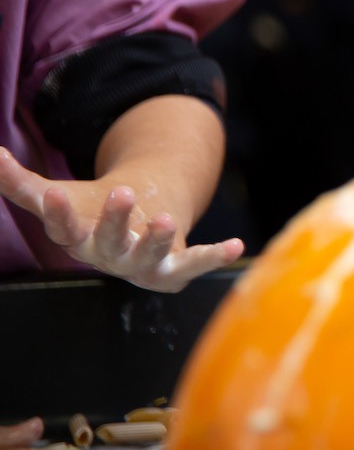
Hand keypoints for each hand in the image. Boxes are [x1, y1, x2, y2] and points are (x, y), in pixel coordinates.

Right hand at [0, 148, 241, 292]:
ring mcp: (143, 264)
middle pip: (108, 243)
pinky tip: (236, 245)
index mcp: (78, 238)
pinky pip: (196, 264)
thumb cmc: (90, 213)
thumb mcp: (57, 197)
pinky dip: (214, 257)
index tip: (53, 195)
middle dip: (114, 221)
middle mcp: (109, 255)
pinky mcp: (176, 267)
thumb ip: (20, 182)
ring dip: (157, 240)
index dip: (58, 213)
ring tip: (166, 221)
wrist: (133, 233)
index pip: (63, 228)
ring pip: (149, 258)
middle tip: (121, 194)